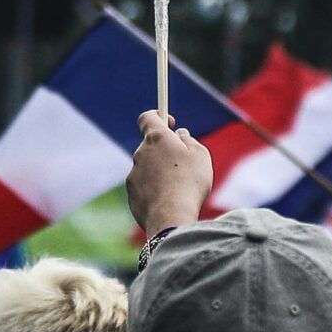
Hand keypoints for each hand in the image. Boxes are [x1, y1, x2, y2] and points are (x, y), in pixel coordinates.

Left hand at [127, 112, 212, 235]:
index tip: (169, 122)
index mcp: (156, 138)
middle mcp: (140, 153)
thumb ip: (189, 141)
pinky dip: (155, 191)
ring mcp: (133, 174)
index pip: (148, 118)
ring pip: (148, 168)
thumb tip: (180, 135)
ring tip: (180, 187)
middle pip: (151, 146)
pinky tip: (170, 201)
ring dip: (161, 173)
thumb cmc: (189, 182)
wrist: (171, 216)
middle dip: (165, 151)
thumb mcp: (200, 155)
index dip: (158, 116)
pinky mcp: (131, 194)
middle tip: (184, 164)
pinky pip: (145, 187)